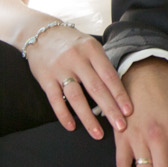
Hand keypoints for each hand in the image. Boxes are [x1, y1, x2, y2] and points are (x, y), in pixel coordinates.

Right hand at [23, 23, 131, 138]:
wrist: (39, 32)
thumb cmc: (70, 43)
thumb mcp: (89, 46)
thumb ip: (101, 65)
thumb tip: (118, 91)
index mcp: (91, 50)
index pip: (109, 75)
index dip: (119, 94)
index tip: (128, 111)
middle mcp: (76, 59)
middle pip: (96, 88)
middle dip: (110, 109)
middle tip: (121, 127)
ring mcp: (59, 68)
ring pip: (76, 97)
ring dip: (88, 118)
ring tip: (98, 134)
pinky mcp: (45, 78)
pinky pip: (55, 100)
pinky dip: (63, 114)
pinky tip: (71, 126)